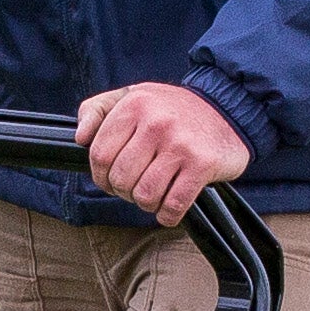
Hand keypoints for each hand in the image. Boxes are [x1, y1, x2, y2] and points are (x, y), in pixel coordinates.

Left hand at [77, 81, 251, 221]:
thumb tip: (80, 136)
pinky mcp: (202, 165)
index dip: (100, 175)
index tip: (109, 179)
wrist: (228, 109)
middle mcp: (156, 123)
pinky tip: (169, 207)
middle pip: (120, 178)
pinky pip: (173, 205)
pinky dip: (167, 215)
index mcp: (135, 105)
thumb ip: (98, 109)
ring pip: (144, 195)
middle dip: (123, 191)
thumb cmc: (174, 109)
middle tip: (135, 186)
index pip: (99, 154)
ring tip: (153, 194)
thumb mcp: (133, 95)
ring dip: (146, 203)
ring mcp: (180, 144)